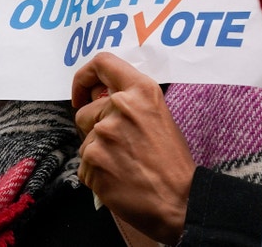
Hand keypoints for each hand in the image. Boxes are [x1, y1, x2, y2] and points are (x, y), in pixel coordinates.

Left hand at [73, 52, 195, 243]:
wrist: (179, 198)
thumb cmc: (173, 161)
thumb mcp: (160, 117)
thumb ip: (132, 103)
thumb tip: (101, 99)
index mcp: (142, 91)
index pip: (102, 63)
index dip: (85, 77)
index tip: (83, 94)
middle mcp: (121, 106)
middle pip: (85, 111)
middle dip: (94, 129)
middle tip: (119, 146)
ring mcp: (104, 133)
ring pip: (84, 141)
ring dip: (97, 154)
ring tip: (125, 165)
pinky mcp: (93, 159)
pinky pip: (83, 165)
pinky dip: (96, 173)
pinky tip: (119, 178)